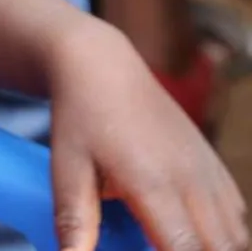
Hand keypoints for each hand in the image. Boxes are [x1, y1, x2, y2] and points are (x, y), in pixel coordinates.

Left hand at [48, 22, 246, 250]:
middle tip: (156, 248)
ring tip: (170, 245)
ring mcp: (207, 169)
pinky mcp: (213, 163)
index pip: (185, 249)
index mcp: (153, 183)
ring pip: (235, 236)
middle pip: (219, 248)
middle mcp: (191, 179)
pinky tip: (196, 238)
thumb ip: (75, 219)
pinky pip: (235, 213)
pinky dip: (224, 237)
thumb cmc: (79, 118)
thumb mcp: (66, 167)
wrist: (102, 68)